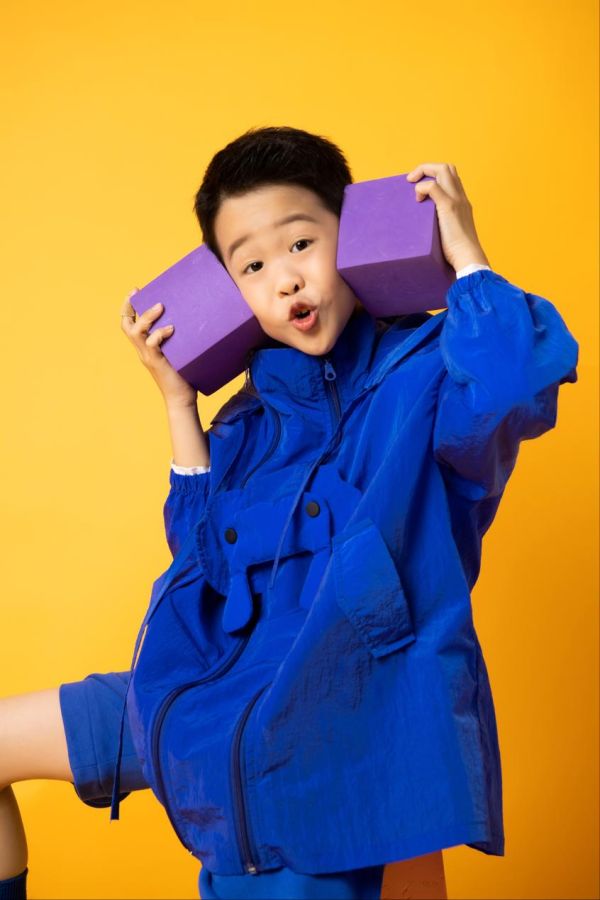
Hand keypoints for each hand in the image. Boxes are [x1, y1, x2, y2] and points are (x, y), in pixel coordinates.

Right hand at [120, 290, 197, 406]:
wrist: (182, 399)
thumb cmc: (184, 375)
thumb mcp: (179, 352)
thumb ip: (180, 338)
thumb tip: (196, 318)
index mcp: (145, 347)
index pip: (128, 325)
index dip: (128, 307)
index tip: (135, 291)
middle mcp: (143, 351)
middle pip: (127, 325)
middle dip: (129, 306)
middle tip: (138, 292)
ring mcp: (149, 356)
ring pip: (137, 332)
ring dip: (147, 317)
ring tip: (160, 306)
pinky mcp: (157, 363)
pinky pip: (152, 345)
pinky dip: (160, 334)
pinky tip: (171, 329)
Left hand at [405, 163, 489, 271]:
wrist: (468, 257)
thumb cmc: (458, 252)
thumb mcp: (451, 233)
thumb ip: (443, 226)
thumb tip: (428, 231)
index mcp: (462, 202)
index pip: (451, 178)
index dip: (435, 176)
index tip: (420, 188)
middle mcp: (461, 197)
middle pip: (447, 168)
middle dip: (427, 168)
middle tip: (412, 180)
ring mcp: (456, 199)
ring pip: (442, 169)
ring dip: (424, 171)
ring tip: (412, 184)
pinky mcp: (449, 206)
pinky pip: (432, 186)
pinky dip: (422, 188)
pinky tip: (417, 200)